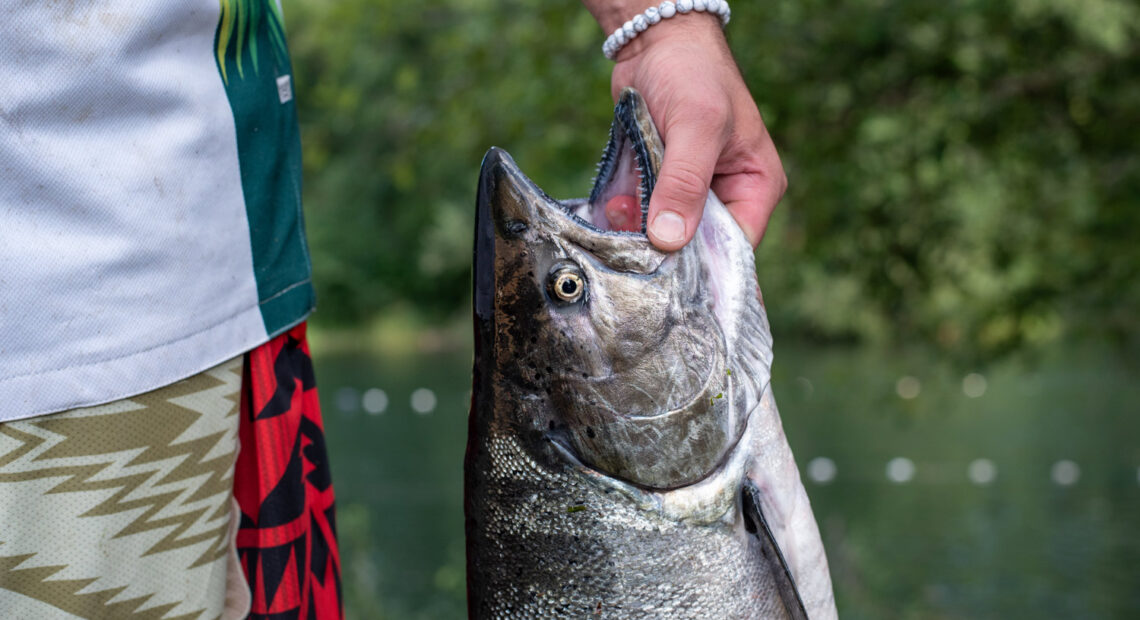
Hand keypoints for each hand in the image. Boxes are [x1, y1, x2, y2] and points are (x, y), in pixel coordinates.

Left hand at [593, 8, 785, 250]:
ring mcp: (691, 192)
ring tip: (619, 219)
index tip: (672, 281)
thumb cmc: (693, 74)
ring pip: (665, 234)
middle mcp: (727, 195)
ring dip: (639, 233)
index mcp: (756, 186)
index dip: (707, 269)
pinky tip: (613, 206)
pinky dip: (627, 216)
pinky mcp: (659, 184)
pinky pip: (643, 216)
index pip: (737, 248)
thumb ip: (683, 183)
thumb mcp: (695, 127)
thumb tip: (670, 240)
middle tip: (634, 253)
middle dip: (665, 249)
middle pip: (698, 247)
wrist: (655, 41)